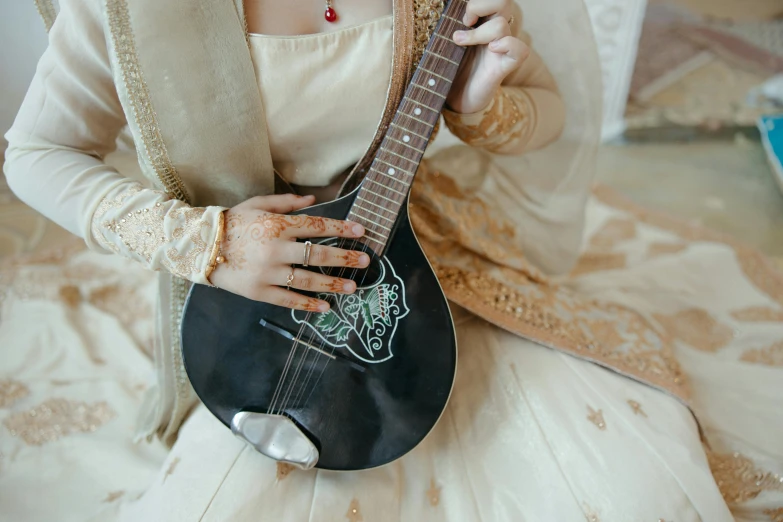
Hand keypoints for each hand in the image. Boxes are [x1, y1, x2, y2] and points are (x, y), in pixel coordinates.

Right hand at [208, 194, 369, 311]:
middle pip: (317, 255)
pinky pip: (288, 300)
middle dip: (345, 258)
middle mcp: (275, 249)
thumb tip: (314, 200)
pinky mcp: (258, 291)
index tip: (361, 232)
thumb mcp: (257, 204)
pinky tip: (326, 306)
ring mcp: (267, 272)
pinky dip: (308, 304)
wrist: (199, 246)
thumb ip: (287, 204)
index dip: (341, 229)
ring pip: (307, 280)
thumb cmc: (231, 223)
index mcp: (276, 225)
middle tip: (365, 261)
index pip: (316, 226)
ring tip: (351, 286)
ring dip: (332, 284)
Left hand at [447, 0, 529, 113]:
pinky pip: (521, 49)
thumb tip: (444, 10)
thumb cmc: (449, 69)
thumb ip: (448, 24)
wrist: (455, 100)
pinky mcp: (505, 66)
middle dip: (480, 6)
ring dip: (478, 32)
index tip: (461, 15)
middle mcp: (493, 32)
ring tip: (460, 42)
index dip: (477, 1)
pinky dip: (507, 46)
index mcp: (481, 21)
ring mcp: (500, 48)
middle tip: (466, 22)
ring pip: (502, 24)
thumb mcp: (442, 43)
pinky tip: (492, 50)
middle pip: (503, 1)